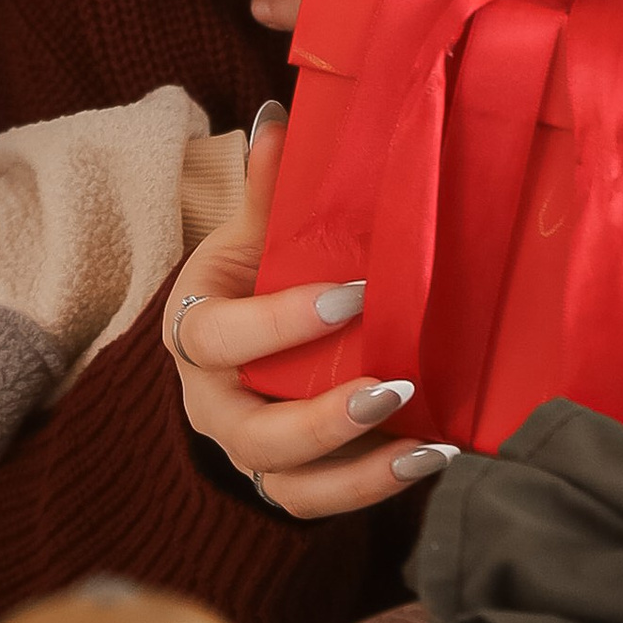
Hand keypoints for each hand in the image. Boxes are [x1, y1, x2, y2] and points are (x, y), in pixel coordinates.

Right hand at [162, 106, 454, 517]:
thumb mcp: (251, 234)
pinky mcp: (287, 481)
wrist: (239, 340)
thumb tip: (277, 118)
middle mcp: (211, 404)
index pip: (215, 337)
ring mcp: (248, 451)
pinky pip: (320, 503)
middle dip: (322, 418)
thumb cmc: (251, 279)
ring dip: (358, 473)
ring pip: (287, 485)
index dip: (277, 323)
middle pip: (252, 433)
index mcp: (192, 332)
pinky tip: (430, 457)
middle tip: (391, 386)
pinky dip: (373, 490)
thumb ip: (266, 188)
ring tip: (424, 445)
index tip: (350, 296)